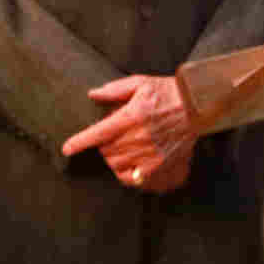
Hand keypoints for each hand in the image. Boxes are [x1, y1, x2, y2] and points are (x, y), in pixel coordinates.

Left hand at [60, 75, 196, 193]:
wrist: (196, 108)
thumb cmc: (166, 93)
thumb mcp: (139, 83)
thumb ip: (114, 90)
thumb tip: (93, 94)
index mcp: (131, 117)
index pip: (98, 133)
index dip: (79, 142)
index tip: (66, 149)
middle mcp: (139, 138)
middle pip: (106, 151)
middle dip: (103, 144)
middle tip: (113, 134)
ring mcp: (151, 156)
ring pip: (117, 165)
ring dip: (113, 158)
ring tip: (121, 146)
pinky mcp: (161, 168)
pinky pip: (134, 180)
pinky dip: (125, 174)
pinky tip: (128, 163)